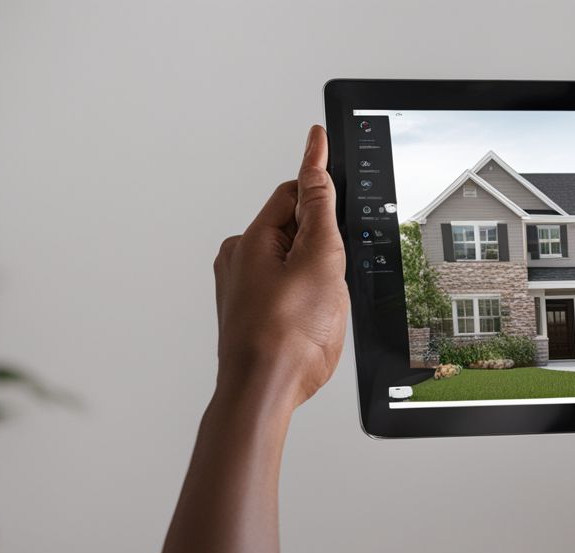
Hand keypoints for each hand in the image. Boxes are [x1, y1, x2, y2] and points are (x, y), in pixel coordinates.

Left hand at [212, 125, 348, 406]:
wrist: (263, 392)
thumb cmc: (285, 337)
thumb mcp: (319, 261)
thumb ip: (320, 212)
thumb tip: (315, 168)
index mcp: (251, 240)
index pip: (293, 192)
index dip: (318, 176)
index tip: (320, 138)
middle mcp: (239, 260)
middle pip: (295, 228)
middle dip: (323, 244)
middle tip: (335, 275)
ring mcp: (243, 290)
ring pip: (294, 263)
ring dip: (316, 276)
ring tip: (321, 309)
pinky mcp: (252, 315)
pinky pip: (287, 290)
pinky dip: (306, 298)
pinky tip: (313, 324)